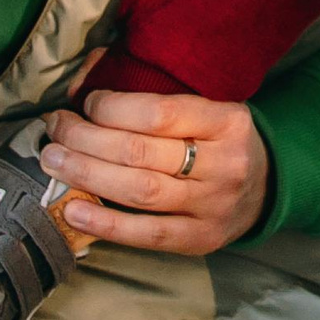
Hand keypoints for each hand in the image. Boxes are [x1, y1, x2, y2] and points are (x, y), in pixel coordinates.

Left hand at [40, 90, 272, 255]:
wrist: (266, 189)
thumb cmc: (220, 141)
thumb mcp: (206, 107)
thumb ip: (155, 95)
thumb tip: (84, 80)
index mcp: (227, 120)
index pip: (160, 113)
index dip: (112, 108)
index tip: (86, 103)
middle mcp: (225, 163)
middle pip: (141, 152)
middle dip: (86, 139)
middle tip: (54, 130)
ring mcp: (213, 206)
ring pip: (140, 191)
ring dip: (87, 175)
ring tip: (53, 161)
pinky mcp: (201, 239)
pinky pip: (147, 234)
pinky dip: (105, 223)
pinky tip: (73, 209)